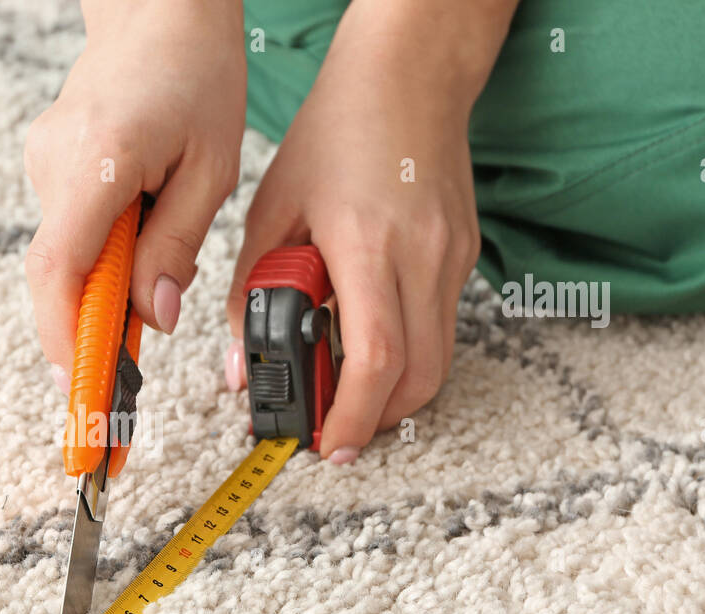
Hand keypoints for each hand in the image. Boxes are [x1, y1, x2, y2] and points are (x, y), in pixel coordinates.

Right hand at [25, 0, 245, 388]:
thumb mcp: (210, 169)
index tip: (79, 386)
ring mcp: (42, 161)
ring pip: (66, 254)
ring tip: (155, 271)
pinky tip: (139, 233)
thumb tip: (156, 317)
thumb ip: (177, 246)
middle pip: (57, 273)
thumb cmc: (196, 73)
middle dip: (90, 327)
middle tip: (125, 374)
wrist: (159, 9)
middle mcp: (54, 161)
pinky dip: (100, 254)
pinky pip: (70, 230)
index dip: (64, 335)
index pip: (60, 268)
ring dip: (105, 284)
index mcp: (99, 159)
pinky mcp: (47, 164)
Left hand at [226, 0, 512, 461]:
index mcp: (366, 244)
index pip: (374, 358)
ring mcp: (452, 259)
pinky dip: (406, 356)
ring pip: (438, 363)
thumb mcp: (270, 212)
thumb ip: (249, 296)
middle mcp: (421, 258)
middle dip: (375, 421)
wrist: (410, 75)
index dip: (352, 416)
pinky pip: (442, 329)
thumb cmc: (334, 133)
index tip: (328, 446)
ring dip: (393, 395)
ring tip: (346, 396)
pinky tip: (368, 342)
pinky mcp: (463, 257)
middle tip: (334, 433)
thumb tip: (241, 371)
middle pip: (418, 379)